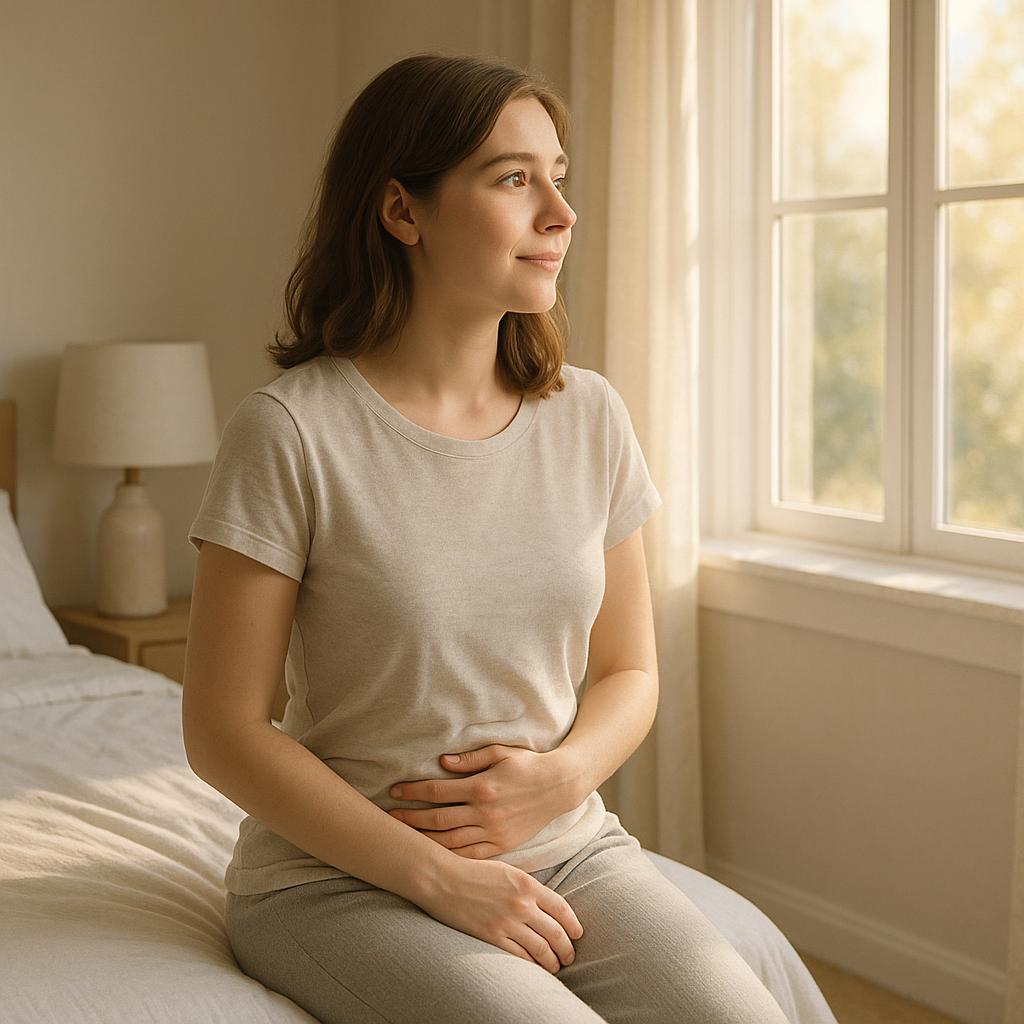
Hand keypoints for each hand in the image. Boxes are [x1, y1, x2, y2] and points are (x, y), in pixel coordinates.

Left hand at [387, 745, 574, 858]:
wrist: (559, 786)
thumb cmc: (528, 764)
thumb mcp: (501, 752)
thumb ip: (470, 758)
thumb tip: (441, 762)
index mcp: (482, 787)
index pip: (437, 790)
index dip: (412, 791)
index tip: (394, 791)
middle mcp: (485, 813)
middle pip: (437, 819)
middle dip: (410, 818)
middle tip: (389, 818)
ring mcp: (493, 832)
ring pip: (450, 842)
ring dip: (425, 840)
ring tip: (404, 838)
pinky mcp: (502, 845)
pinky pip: (470, 856)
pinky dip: (450, 857)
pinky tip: (435, 855)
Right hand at [414, 856, 583, 974]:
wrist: (444, 879)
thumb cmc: (474, 872)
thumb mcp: (508, 872)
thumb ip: (528, 888)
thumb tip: (546, 906)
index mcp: (528, 884)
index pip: (562, 908)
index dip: (573, 925)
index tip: (577, 934)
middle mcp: (522, 904)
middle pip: (556, 933)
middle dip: (566, 949)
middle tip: (569, 956)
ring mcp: (507, 923)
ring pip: (541, 949)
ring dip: (552, 961)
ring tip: (555, 966)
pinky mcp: (491, 937)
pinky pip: (519, 957)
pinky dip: (531, 965)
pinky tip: (535, 968)